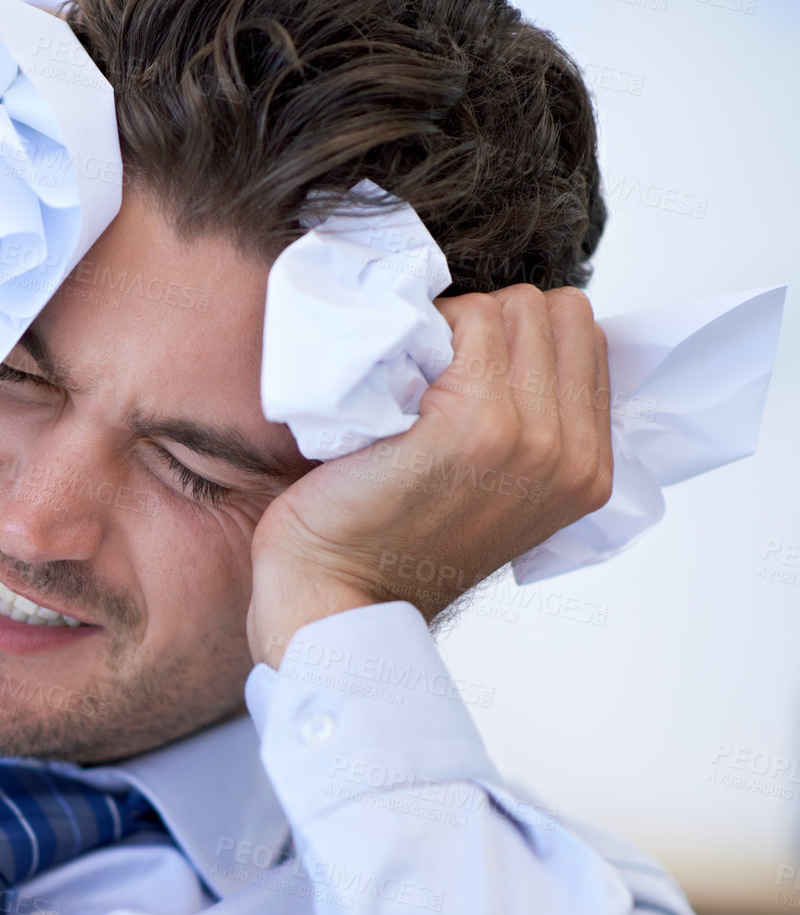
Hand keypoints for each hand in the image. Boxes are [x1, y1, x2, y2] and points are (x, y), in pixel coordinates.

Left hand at [245, 285, 613, 667]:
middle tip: (434, 372)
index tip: (465, 371)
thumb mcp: (494, 494)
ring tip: (415, 379)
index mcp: (589, 468)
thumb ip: (530, 430)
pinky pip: (467, 320)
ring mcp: (528, 437)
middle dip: (491, 323)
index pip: (582, 336)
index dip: (518, 338)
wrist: (337, 595)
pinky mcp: (471, 423)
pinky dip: (425, 330)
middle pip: (554, 311)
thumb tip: (523, 348)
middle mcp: (571, 453)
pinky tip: (393, 381)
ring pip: (512, 307)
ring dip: (457, 324)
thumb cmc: (394, 541)